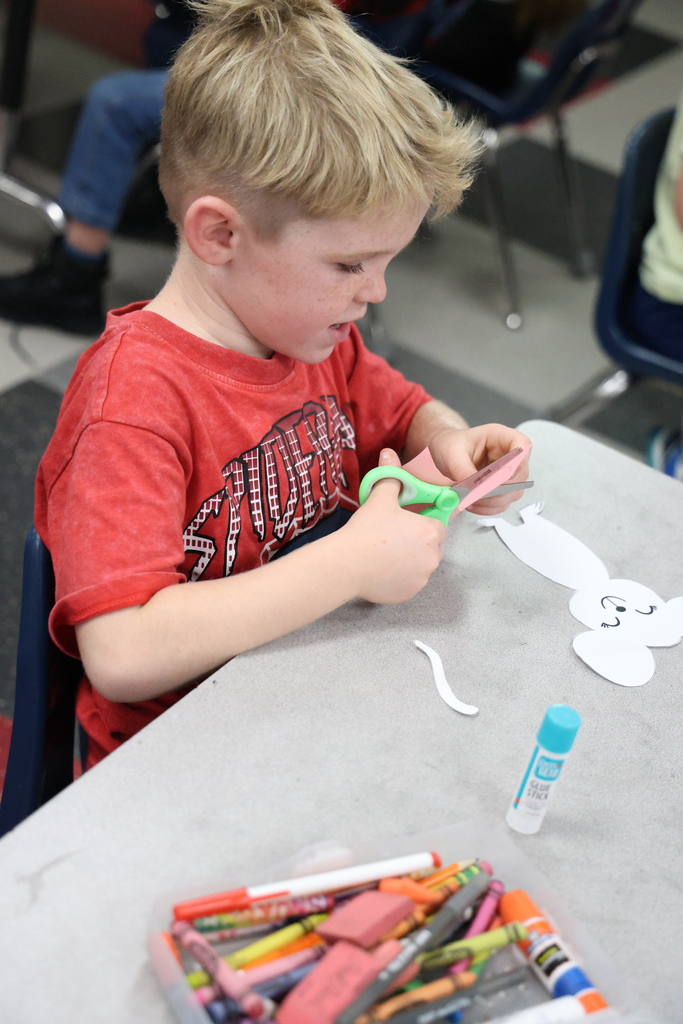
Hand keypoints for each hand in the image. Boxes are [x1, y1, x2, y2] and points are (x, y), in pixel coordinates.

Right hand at [341, 448, 445, 603]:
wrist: (347, 564)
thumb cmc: (367, 529)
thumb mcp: (380, 498)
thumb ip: (390, 476)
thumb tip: (389, 452)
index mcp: (431, 532)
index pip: (437, 525)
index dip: (421, 521)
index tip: (405, 522)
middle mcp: (433, 557)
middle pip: (429, 546)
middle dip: (415, 542)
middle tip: (390, 536)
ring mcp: (421, 578)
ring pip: (420, 565)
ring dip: (408, 560)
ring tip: (384, 554)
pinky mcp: (409, 594)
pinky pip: (409, 582)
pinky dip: (399, 578)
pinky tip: (381, 570)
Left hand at [428, 423, 530, 516]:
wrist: (445, 453)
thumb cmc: (450, 445)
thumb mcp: (452, 453)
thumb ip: (463, 469)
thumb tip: (474, 488)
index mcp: (500, 437)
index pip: (523, 444)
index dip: (518, 462)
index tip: (501, 476)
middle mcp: (508, 455)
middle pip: (520, 475)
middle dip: (500, 488)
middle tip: (478, 494)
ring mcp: (507, 473)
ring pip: (513, 493)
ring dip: (493, 501)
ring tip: (470, 500)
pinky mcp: (500, 489)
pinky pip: (502, 503)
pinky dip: (488, 508)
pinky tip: (471, 504)